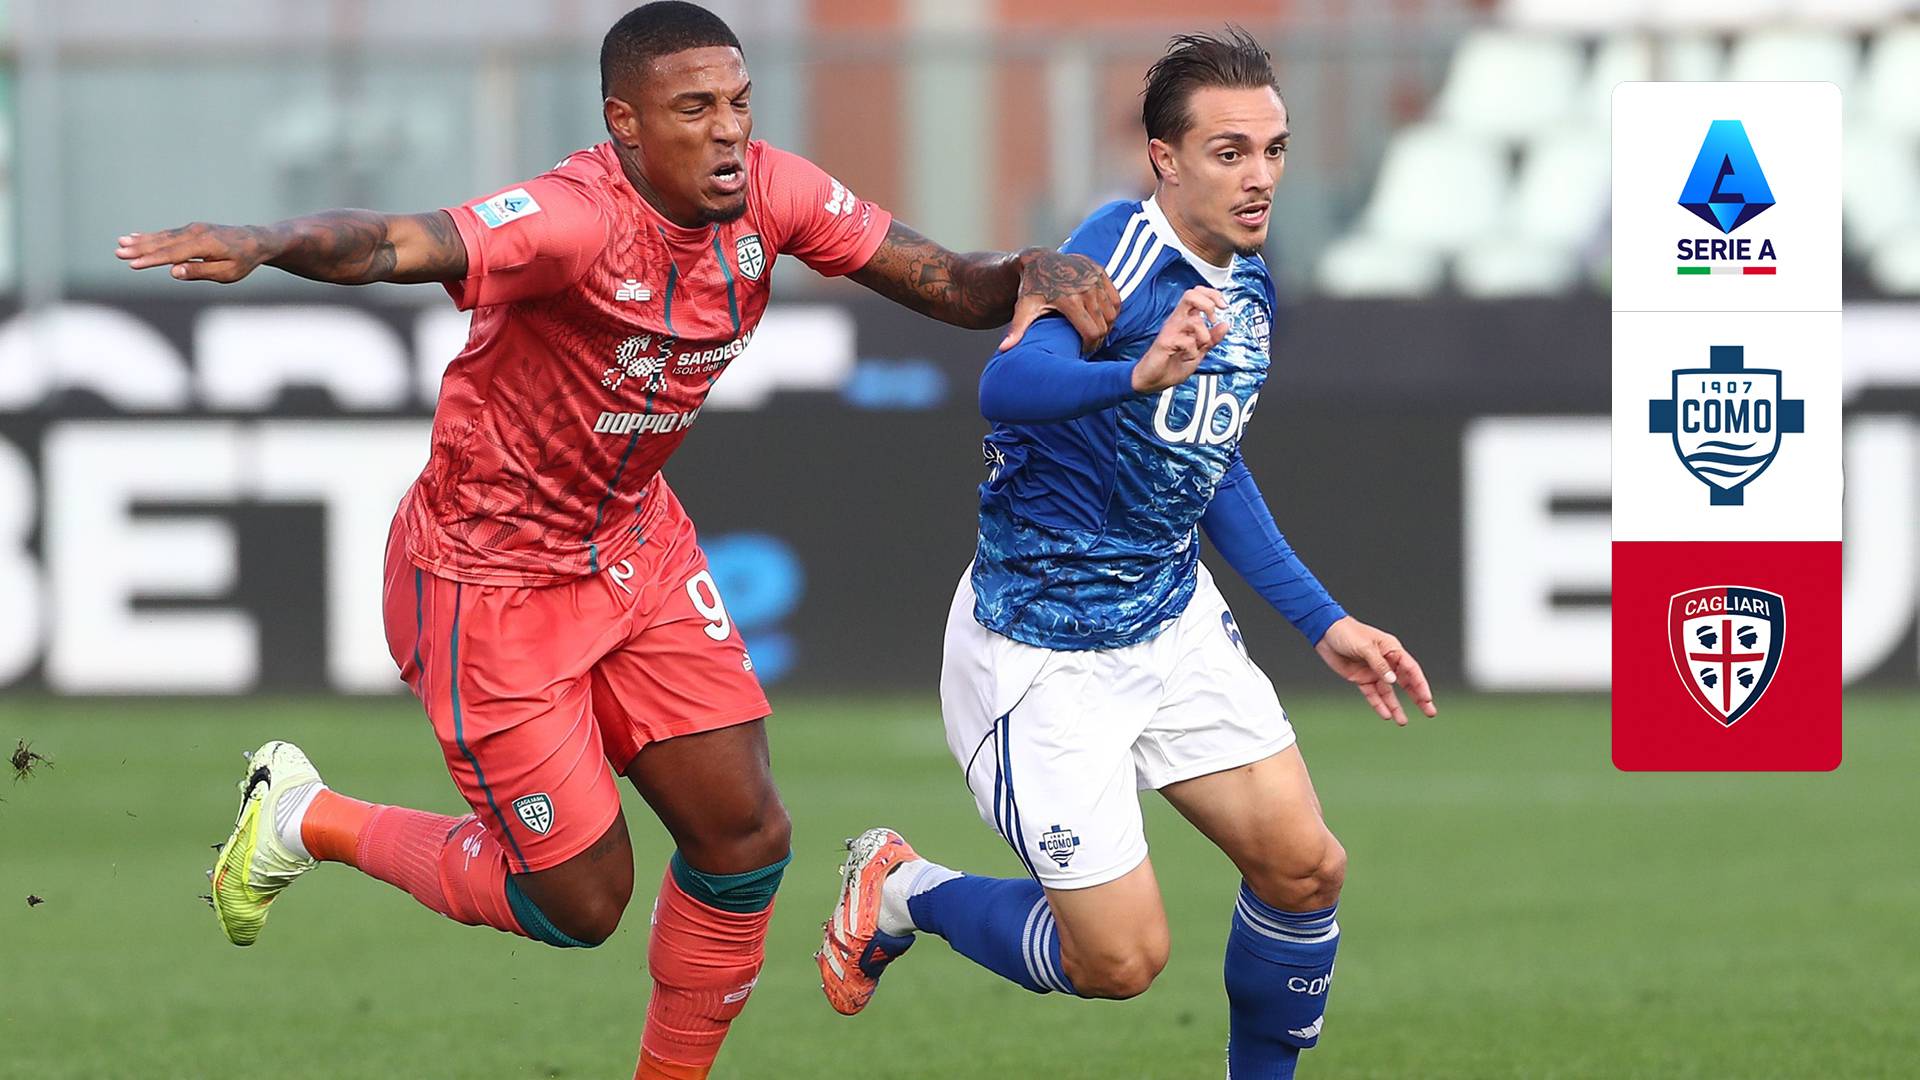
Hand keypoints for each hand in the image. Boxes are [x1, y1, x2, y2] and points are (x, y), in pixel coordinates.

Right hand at [116, 223, 276, 282]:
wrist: (254, 240)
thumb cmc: (242, 261)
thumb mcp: (227, 273)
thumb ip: (200, 272)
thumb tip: (173, 272)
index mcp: (205, 245)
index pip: (173, 254)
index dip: (151, 260)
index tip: (133, 264)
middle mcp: (196, 232)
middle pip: (163, 243)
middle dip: (139, 248)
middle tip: (118, 252)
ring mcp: (192, 228)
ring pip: (162, 236)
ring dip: (141, 240)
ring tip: (121, 243)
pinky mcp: (191, 229)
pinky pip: (167, 233)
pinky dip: (151, 235)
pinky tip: (135, 236)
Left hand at [999, 248, 1119, 353]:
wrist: (1037, 260)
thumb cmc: (1030, 288)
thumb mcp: (1023, 308)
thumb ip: (1017, 329)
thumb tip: (1003, 350)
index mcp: (1069, 300)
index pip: (1092, 333)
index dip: (1090, 346)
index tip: (1084, 351)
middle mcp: (1086, 288)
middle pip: (1104, 325)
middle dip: (1099, 338)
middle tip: (1090, 345)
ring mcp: (1095, 278)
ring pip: (1112, 312)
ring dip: (1107, 325)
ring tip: (1096, 332)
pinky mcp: (1100, 271)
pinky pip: (1115, 298)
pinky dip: (1112, 310)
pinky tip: (1102, 317)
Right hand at [1131, 287, 1228, 393]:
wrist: (1153, 380)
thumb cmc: (1171, 366)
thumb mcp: (1199, 351)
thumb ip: (1212, 338)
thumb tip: (1225, 325)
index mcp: (1184, 319)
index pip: (1197, 294)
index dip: (1212, 295)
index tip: (1222, 306)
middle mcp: (1177, 321)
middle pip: (1191, 295)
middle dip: (1208, 303)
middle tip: (1213, 318)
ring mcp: (1170, 330)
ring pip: (1194, 320)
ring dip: (1204, 335)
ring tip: (1199, 347)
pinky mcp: (1165, 342)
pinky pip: (1186, 341)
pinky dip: (1192, 352)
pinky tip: (1187, 357)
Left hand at [1312, 616, 1437, 726]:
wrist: (1325, 633)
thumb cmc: (1347, 633)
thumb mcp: (1365, 647)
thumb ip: (1379, 665)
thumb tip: (1393, 681)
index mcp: (1392, 650)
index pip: (1411, 669)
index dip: (1420, 684)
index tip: (1427, 698)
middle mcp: (1386, 662)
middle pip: (1405, 683)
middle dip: (1417, 698)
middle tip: (1430, 712)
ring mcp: (1373, 672)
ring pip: (1388, 693)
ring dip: (1396, 707)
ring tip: (1402, 722)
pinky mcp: (1361, 678)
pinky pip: (1372, 694)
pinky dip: (1378, 705)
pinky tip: (1385, 715)